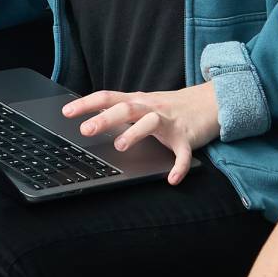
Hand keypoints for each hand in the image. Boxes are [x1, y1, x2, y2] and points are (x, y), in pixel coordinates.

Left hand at [64, 82, 220, 182]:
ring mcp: (170, 122)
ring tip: (119, 146)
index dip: (86, 103)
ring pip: (151, 123)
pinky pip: (183, 153)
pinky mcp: (187, 137)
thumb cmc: (172, 107)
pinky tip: (171, 179)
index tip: (66, 111)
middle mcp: (152, 108)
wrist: (211, 101)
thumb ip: (122, 110)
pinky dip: (178, 166)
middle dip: (105, 118)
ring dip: (135, 133)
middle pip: (126, 108)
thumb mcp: (145, 104)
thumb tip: (93, 118)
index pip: (108, 97)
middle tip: (85, 129)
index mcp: (138, 101)